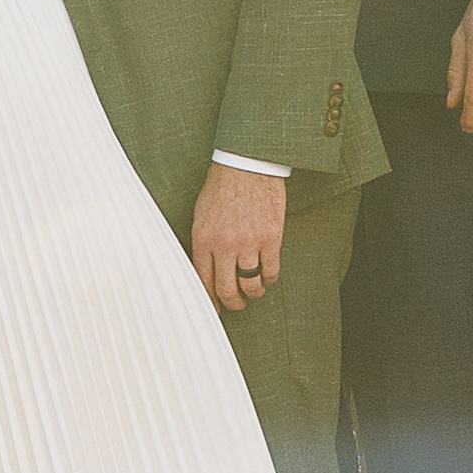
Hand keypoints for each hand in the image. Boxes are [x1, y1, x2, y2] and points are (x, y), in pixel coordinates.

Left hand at [186, 162, 288, 306]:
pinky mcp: (271, 237)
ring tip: (254, 292)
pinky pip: (271, 271)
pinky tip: (267, 277)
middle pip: (227, 289)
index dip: (210, 300)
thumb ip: (203, 243)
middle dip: (232, 303)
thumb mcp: (200, 215)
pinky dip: (269, 279)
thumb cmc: (222, 187)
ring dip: (253, 293)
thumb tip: (204, 271)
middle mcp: (225, 244)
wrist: (247, 165)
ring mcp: (249, 242)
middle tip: (236, 304)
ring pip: (251, 284)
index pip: (204, 281)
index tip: (216, 308)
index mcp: (204, 239)